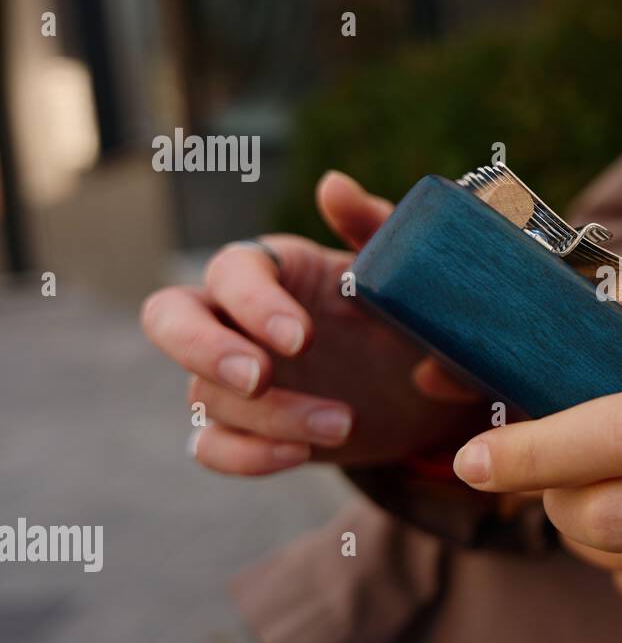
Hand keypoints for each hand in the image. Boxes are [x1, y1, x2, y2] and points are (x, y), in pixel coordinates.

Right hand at [141, 172, 484, 474]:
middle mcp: (237, 316)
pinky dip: (247, 456)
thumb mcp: (406, 272)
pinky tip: (302, 456)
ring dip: (270, 416)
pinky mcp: (245, 427)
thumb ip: (374, 227)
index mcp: (275, 268)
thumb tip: (332, 185)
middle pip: (169, 318)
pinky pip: (211, 445)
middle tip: (258, 378)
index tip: (300, 339)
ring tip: (344, 423)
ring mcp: (232, 374)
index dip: (253, 304)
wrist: (431, 388)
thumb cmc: (410, 314)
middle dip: (203, 349)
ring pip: (205, 393)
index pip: (230, 271)